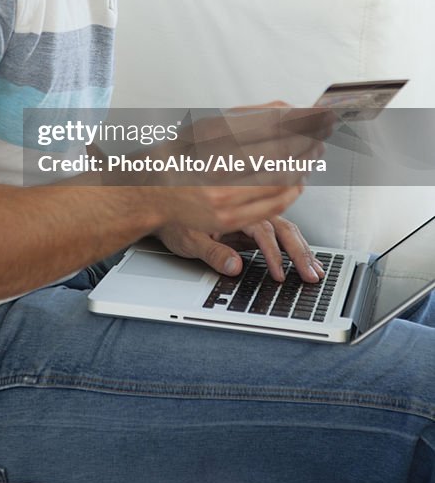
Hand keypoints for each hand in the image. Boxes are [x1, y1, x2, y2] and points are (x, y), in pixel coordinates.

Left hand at [157, 217, 324, 282]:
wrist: (166, 207)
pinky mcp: (254, 226)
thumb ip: (212, 252)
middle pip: (282, 228)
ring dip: (303, 249)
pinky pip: (281, 233)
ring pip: (286, 229)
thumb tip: (234, 267)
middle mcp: (247, 210)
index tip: (279, 276)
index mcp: (233, 210)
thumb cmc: (176, 222)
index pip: (262, 232)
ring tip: (316, 270)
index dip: (273, 254)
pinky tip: (308, 258)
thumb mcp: (189, 240)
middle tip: (311, 275)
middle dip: (299, 253)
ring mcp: (253, 217)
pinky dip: (297, 245)